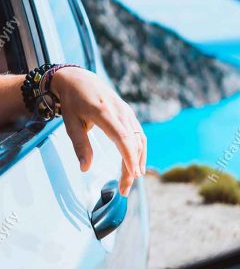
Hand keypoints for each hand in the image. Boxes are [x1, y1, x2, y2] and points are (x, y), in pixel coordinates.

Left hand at [51, 67, 146, 196]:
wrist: (79, 79)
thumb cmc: (72, 102)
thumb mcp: (70, 123)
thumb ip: (80, 145)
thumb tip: (85, 168)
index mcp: (103, 112)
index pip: (122, 137)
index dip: (129, 157)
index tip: (132, 175)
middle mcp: (120, 111)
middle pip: (133, 142)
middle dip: (132, 167)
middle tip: (125, 189)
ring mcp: (127, 112)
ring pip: (139, 139)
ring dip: (138, 161)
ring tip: (132, 180)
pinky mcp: (129, 114)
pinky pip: (139, 135)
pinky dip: (140, 151)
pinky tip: (136, 165)